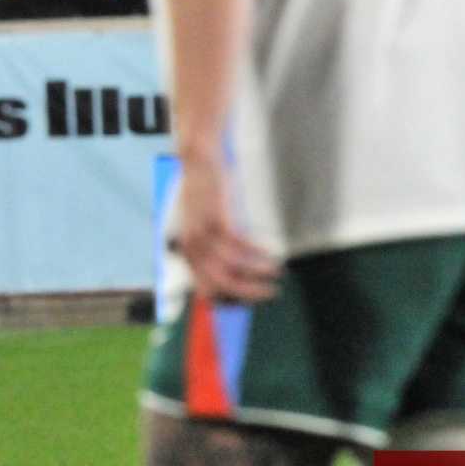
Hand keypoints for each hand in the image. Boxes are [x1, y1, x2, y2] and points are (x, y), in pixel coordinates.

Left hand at [172, 154, 278, 302]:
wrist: (198, 163)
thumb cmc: (205, 196)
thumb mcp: (204, 226)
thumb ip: (214, 249)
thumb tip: (238, 272)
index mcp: (187, 253)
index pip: (205, 292)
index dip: (229, 301)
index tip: (249, 302)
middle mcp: (192, 248)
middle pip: (221, 285)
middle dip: (248, 294)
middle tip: (270, 293)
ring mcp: (203, 234)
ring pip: (232, 269)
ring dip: (258, 275)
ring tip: (276, 274)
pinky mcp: (216, 219)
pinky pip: (240, 247)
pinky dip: (258, 254)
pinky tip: (272, 253)